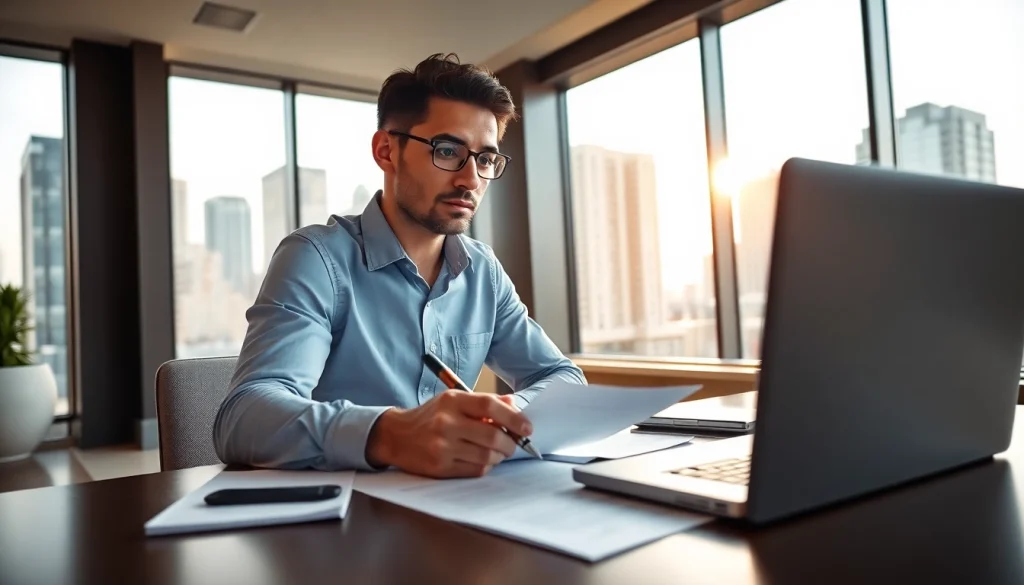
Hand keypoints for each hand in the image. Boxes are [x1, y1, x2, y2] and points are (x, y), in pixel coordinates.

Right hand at [365, 391, 532, 477]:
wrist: (395, 436)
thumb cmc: (430, 417)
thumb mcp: (453, 400)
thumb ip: (484, 402)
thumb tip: (514, 406)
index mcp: (452, 401)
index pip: (490, 406)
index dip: (514, 418)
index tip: (527, 428)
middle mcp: (446, 422)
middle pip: (492, 436)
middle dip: (510, 443)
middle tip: (513, 444)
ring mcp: (442, 446)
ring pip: (486, 456)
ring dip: (499, 456)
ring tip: (496, 452)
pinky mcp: (439, 467)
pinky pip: (475, 470)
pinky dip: (485, 466)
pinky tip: (481, 459)